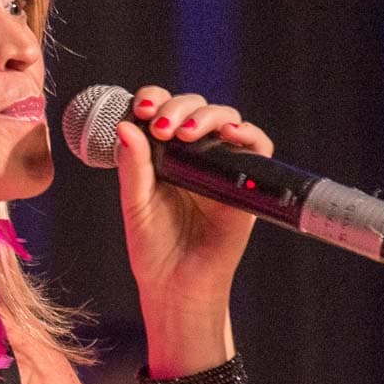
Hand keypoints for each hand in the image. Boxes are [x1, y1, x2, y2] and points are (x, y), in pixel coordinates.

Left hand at [115, 86, 276, 312]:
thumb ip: (133, 166)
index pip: (161, 109)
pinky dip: (247, 133)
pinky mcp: (245, 183)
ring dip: (206, 115)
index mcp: (161, 153)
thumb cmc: (153, 246)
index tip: (141, 109)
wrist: (177, 284)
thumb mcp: (135, 203)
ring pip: (225, 118)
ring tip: (184, 133)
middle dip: (176, 106)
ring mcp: (220, 166)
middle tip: (161, 127)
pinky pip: (257, 147)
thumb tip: (125, 126)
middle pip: (194, 106)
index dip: (154, 99)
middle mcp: (192, 153)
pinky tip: (228, 134)